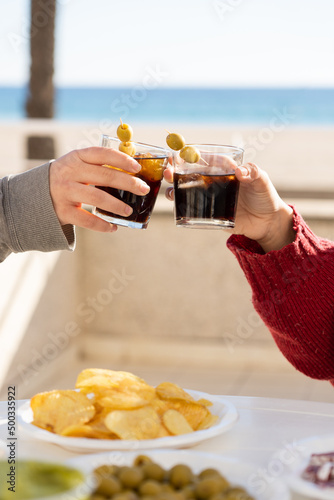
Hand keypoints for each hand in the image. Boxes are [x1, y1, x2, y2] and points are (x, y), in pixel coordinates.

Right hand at [49, 147, 149, 232]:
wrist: (36, 194)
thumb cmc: (68, 178)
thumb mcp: (78, 165)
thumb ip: (99, 165)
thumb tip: (133, 171)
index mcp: (77, 157)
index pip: (101, 154)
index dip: (121, 159)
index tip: (137, 168)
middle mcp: (70, 172)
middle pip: (104, 176)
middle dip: (127, 183)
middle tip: (143, 189)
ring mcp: (65, 192)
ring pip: (96, 197)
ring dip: (116, 205)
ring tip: (129, 211)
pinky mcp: (63, 211)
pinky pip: (86, 219)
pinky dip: (101, 225)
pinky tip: (113, 227)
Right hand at [164, 162, 294, 251]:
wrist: (268, 222)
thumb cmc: (265, 196)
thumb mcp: (262, 181)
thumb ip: (253, 173)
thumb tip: (239, 172)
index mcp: (224, 170)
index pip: (205, 159)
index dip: (191, 156)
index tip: (180, 155)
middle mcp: (213, 182)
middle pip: (189, 174)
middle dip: (175, 172)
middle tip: (168, 172)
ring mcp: (209, 198)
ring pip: (186, 191)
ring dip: (174, 190)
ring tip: (169, 192)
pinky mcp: (210, 214)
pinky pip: (192, 210)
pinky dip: (181, 208)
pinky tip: (176, 206)